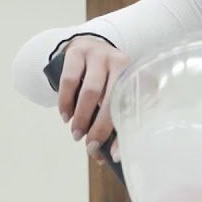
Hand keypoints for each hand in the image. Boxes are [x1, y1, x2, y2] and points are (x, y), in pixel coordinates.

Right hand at [57, 35, 129, 163]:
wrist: (90, 45)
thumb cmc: (107, 78)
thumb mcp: (118, 91)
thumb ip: (117, 117)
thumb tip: (110, 155)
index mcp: (135, 75)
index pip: (131, 107)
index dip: (121, 133)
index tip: (113, 155)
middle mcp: (120, 62)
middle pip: (111, 99)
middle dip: (99, 127)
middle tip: (90, 146)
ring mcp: (98, 55)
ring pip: (90, 91)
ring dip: (81, 117)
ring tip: (76, 134)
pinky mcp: (77, 53)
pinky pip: (70, 81)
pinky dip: (66, 101)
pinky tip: (66, 116)